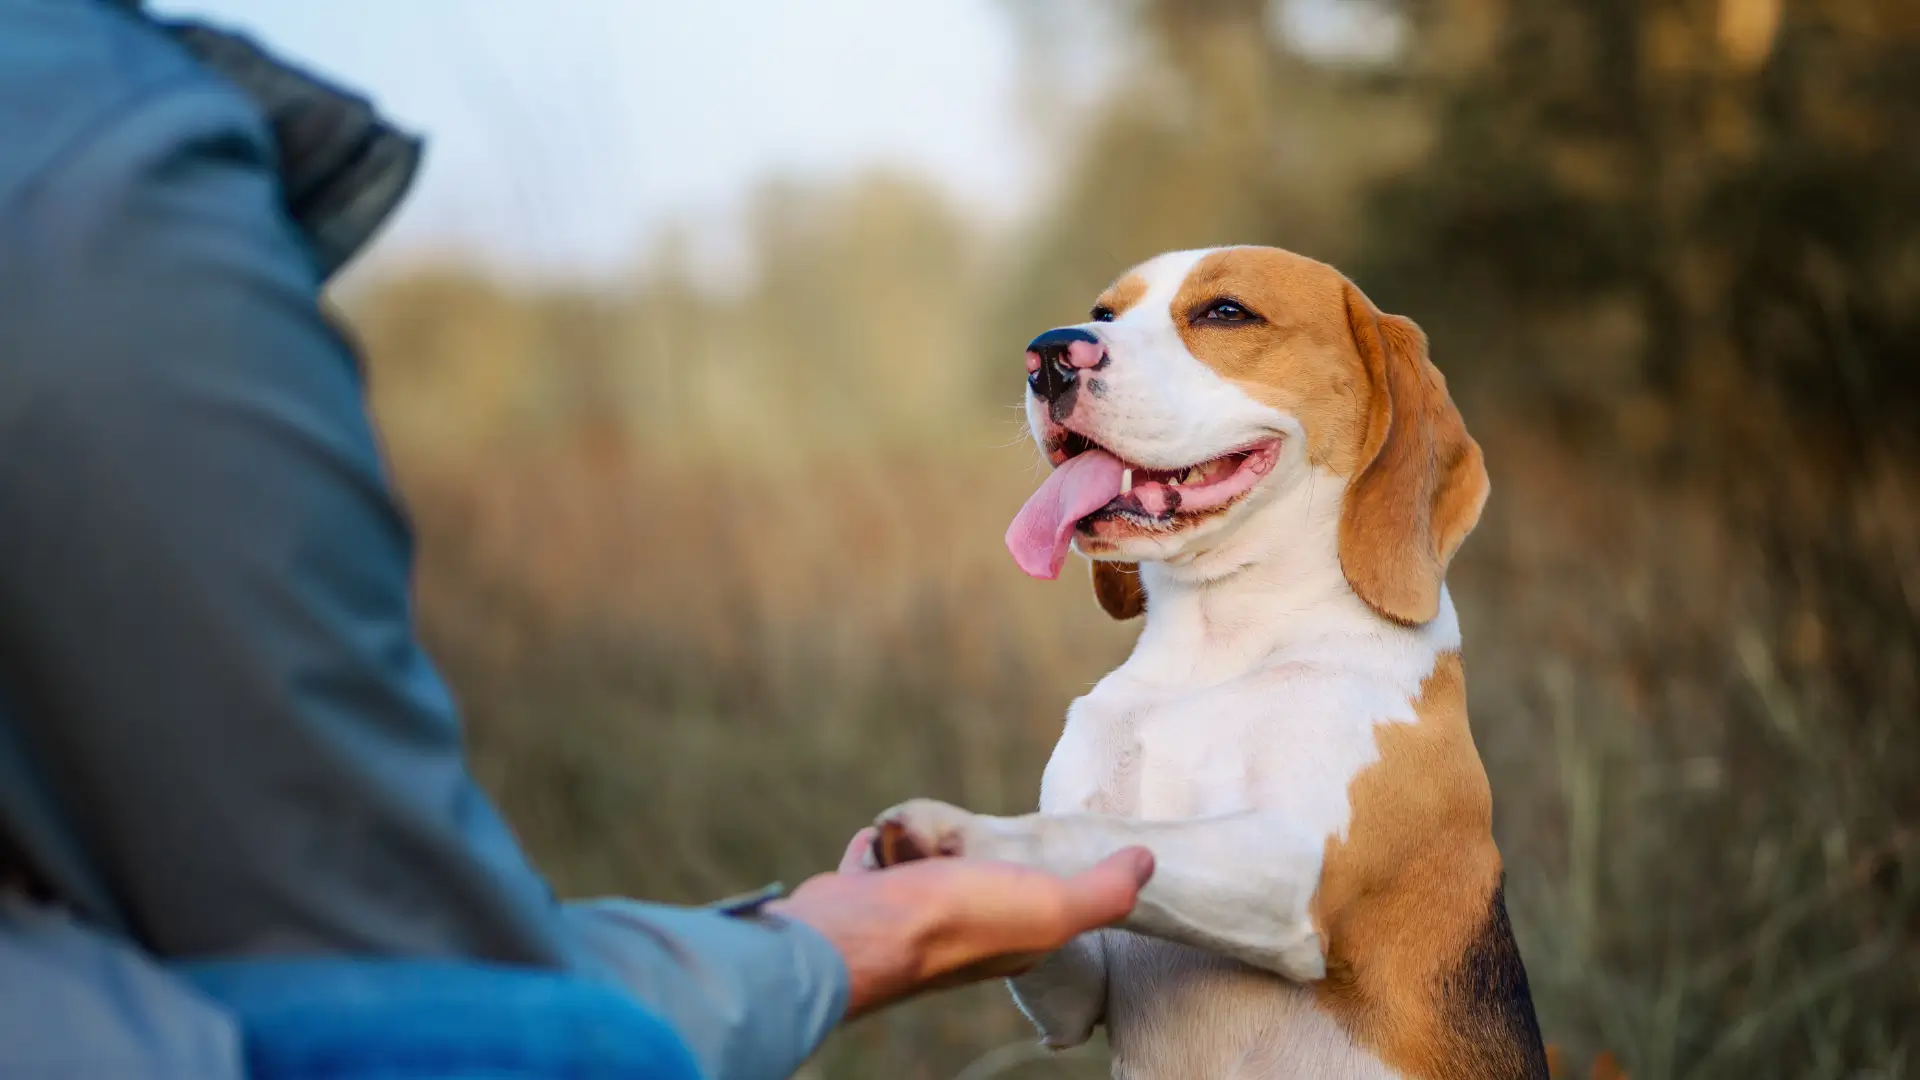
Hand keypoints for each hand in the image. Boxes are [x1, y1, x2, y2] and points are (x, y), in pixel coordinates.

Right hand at [769, 828, 1152, 1018]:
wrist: (860, 931)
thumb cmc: (958, 920)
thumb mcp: (1052, 907)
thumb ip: (1104, 892)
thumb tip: (1147, 862)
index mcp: (1012, 941)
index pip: (1039, 904)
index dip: (1046, 876)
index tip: (1046, 849)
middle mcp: (961, 936)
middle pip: (977, 883)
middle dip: (976, 855)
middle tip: (976, 834)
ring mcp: (908, 917)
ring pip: (925, 870)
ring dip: (925, 847)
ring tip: (928, 832)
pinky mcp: (863, 898)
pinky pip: (876, 863)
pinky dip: (879, 849)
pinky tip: (881, 839)